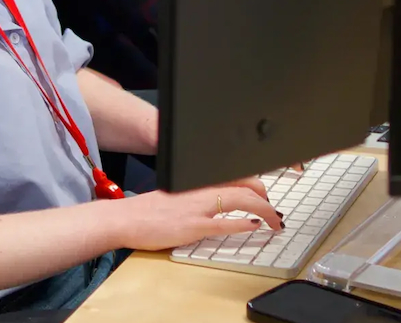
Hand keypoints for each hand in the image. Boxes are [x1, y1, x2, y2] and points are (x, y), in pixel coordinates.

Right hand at [112, 180, 283, 251]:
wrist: (125, 218)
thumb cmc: (147, 210)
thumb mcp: (176, 195)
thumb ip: (197, 195)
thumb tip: (216, 202)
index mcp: (197, 181)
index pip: (235, 174)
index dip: (257, 182)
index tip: (266, 192)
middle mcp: (201, 189)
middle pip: (246, 184)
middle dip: (266, 196)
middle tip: (274, 210)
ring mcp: (198, 207)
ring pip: (242, 200)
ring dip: (264, 210)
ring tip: (274, 220)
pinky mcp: (193, 226)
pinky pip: (225, 223)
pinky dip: (244, 223)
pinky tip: (254, 226)